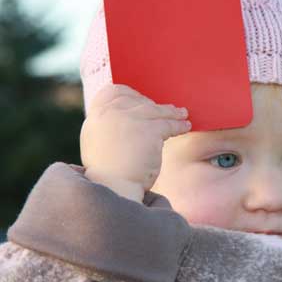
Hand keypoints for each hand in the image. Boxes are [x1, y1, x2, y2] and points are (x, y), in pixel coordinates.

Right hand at [80, 84, 189, 199]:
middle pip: (138, 102)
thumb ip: (109, 126)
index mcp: (96, 116)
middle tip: (170, 110)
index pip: (114, 92)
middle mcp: (110, 114)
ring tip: (183, 115)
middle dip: (155, 106)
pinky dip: (179, 125)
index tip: (145, 101)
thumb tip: (127, 116)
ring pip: (156, 111)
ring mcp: (129, 120)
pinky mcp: (147, 130)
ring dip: (172, 113)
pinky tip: (185, 126)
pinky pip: (168, 124)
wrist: (115, 189)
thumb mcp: (98, 143)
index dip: (132, 95)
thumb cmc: (109, 173)